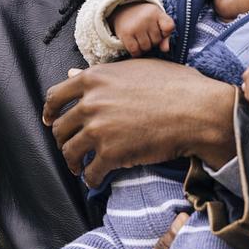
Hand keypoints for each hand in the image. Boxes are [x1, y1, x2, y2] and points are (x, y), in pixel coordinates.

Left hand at [42, 60, 236, 184]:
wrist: (197, 111)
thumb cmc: (176, 86)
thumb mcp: (137, 69)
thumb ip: (103, 75)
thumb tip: (73, 73)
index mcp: (95, 78)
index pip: (56, 96)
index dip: (50, 111)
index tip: (51, 121)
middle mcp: (91, 103)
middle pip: (60, 127)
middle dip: (63, 140)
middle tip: (71, 147)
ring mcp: (98, 129)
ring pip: (70, 151)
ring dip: (73, 162)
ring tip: (80, 167)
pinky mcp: (111, 154)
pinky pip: (90, 172)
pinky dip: (91, 178)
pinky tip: (97, 179)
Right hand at [111, 2, 174, 56]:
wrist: (124, 10)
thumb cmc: (146, 19)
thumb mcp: (158, 21)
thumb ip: (166, 35)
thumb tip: (165, 49)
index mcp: (156, 12)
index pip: (169, 27)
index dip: (166, 33)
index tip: (161, 30)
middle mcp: (146, 18)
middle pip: (157, 41)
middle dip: (153, 41)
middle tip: (147, 34)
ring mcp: (135, 26)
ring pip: (146, 47)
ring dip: (144, 47)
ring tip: (141, 38)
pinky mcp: (125, 33)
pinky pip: (135, 50)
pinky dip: (136, 52)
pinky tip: (135, 45)